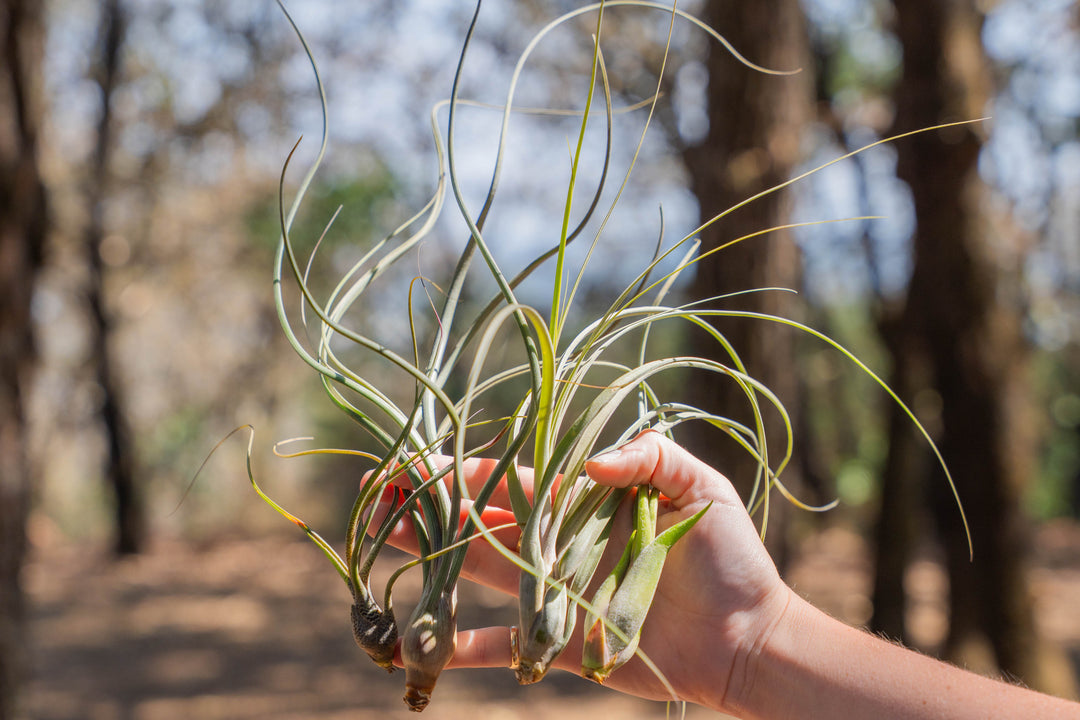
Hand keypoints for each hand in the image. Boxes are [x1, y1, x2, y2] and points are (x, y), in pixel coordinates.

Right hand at [373, 430, 790, 711]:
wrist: (747, 636)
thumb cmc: (730, 557)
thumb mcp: (702, 489)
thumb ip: (651, 458)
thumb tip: (588, 461)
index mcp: (583, 500)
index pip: (510, 477)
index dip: (460, 467)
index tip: (411, 459)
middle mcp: (559, 540)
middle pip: (481, 518)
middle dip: (431, 504)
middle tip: (377, 495)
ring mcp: (555, 589)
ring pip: (480, 570)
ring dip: (434, 557)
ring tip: (384, 541)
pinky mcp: (560, 639)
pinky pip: (503, 642)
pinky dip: (464, 647)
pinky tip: (422, 647)